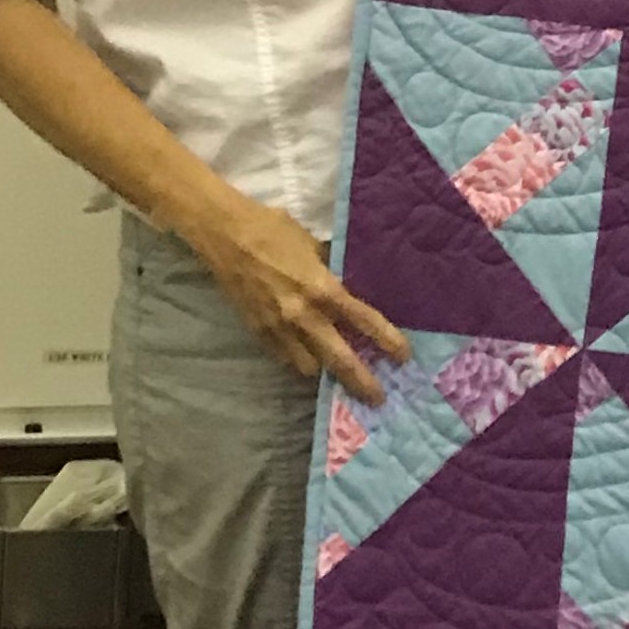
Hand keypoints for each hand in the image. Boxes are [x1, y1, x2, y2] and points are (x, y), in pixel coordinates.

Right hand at [182, 190, 409, 404]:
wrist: (224, 234)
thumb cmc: (272, 230)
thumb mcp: (313, 245)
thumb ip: (330, 270)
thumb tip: (344, 281)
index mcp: (323, 289)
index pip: (364, 321)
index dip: (388, 341)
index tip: (403, 357)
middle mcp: (304, 314)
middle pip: (339, 359)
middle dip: (361, 382)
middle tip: (377, 398)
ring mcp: (278, 326)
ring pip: (309, 366)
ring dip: (324, 369)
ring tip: (334, 370)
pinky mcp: (257, 331)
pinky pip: (283, 357)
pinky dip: (296, 359)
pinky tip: (305, 357)